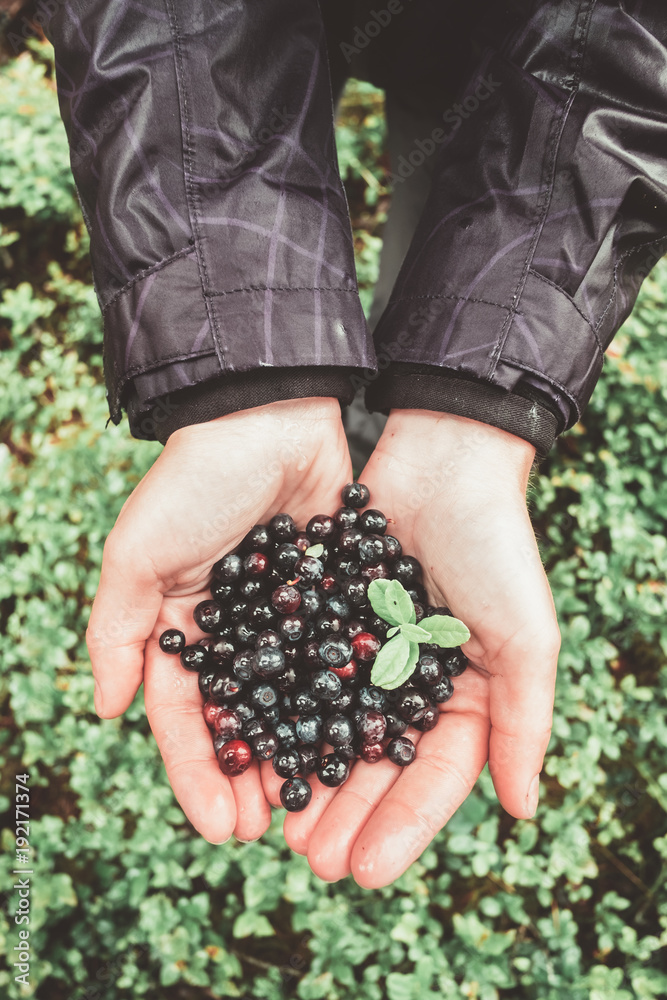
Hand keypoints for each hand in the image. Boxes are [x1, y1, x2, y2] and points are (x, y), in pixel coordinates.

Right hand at [86, 397, 352, 844]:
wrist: (270, 413)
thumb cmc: (195, 480)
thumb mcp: (138, 552)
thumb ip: (117, 629)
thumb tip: (104, 709)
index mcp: (188, 627)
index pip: (187, 715)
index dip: (199, 772)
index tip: (221, 827)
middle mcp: (241, 632)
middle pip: (247, 720)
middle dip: (256, 777)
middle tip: (275, 831)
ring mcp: (293, 618)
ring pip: (299, 701)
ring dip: (307, 754)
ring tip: (323, 806)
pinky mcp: (340, 596)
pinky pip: (345, 658)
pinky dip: (352, 702)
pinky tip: (368, 743)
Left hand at [271, 410, 559, 886]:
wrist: (443, 460)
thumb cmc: (495, 547)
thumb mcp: (524, 636)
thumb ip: (524, 722)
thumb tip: (523, 812)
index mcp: (465, 696)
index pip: (434, 777)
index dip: (401, 827)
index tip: (364, 872)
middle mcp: (411, 682)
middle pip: (375, 762)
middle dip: (345, 813)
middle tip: (308, 858)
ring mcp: (365, 653)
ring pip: (331, 727)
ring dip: (306, 774)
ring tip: (276, 821)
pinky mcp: (325, 619)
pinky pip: (299, 674)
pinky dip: (280, 712)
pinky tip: (255, 746)